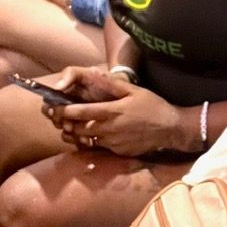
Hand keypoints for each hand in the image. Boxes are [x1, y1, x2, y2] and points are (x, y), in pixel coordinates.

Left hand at [47, 68, 185, 155]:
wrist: (170, 129)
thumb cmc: (153, 106)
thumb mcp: (134, 91)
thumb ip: (112, 84)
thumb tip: (94, 74)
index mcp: (114, 112)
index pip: (83, 112)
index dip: (67, 111)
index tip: (55, 108)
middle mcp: (111, 129)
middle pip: (80, 129)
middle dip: (68, 124)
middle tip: (59, 119)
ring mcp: (114, 143)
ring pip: (88, 140)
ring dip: (78, 135)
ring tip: (70, 128)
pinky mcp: (118, 152)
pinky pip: (100, 147)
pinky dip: (93, 142)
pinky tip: (93, 135)